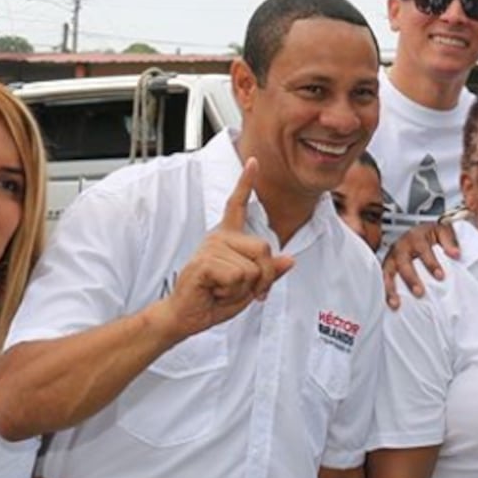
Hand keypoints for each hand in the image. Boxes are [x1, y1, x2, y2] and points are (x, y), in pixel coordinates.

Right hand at [157, 158, 294, 339]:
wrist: (187, 316)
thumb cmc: (215, 300)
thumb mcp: (250, 287)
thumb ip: (269, 273)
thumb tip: (290, 260)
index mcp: (228, 237)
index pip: (238, 204)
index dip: (246, 182)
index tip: (253, 161)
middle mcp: (219, 237)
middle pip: (264, 248)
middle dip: (263, 277)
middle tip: (241, 289)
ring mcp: (211, 247)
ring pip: (252, 267)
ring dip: (244, 288)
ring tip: (222, 289)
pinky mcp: (205, 261)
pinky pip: (238, 276)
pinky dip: (232, 292)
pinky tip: (214, 291)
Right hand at [382, 221, 459, 309]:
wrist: (420, 232)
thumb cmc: (431, 235)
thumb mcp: (442, 232)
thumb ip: (450, 242)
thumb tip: (455, 254)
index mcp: (416, 237)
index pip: (423, 249)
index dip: (431, 263)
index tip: (440, 276)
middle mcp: (401, 246)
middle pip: (403, 262)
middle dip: (410, 278)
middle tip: (420, 292)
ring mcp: (391, 257)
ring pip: (388, 272)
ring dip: (391, 288)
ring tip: (396, 304)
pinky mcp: (387, 267)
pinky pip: (383, 279)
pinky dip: (385, 291)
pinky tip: (390, 304)